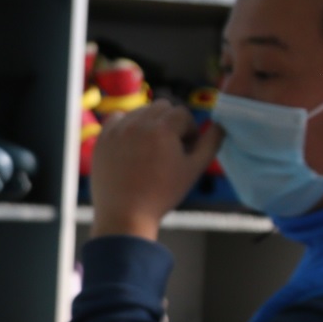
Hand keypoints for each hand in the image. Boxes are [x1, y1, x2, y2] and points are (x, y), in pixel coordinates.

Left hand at [90, 101, 224, 240]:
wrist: (125, 215)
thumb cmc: (163, 194)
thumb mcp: (194, 169)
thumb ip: (211, 143)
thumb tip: (219, 124)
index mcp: (162, 129)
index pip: (183, 113)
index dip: (189, 131)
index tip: (185, 150)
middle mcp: (138, 123)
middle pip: (162, 106)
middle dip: (170, 123)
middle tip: (169, 148)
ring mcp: (117, 129)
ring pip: (141, 110)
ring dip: (150, 123)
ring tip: (151, 149)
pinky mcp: (103, 138)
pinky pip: (118, 118)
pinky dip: (127, 125)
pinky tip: (132, 144)